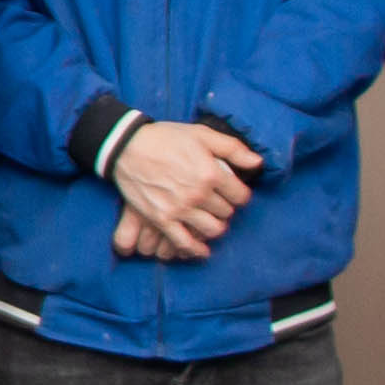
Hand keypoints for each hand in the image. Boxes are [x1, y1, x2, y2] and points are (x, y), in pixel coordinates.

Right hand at [109, 120, 257, 253]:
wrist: (127, 146)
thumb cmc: (166, 138)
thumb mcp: (202, 134)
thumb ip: (233, 148)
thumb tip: (257, 163)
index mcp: (210, 173)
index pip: (240, 195)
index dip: (240, 194)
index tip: (234, 193)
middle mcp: (198, 194)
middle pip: (226, 213)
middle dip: (225, 208)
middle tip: (218, 203)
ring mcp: (180, 209)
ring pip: (211, 230)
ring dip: (214, 227)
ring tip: (210, 220)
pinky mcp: (162, 219)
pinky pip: (185, 243)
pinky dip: (196, 250)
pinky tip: (202, 250)